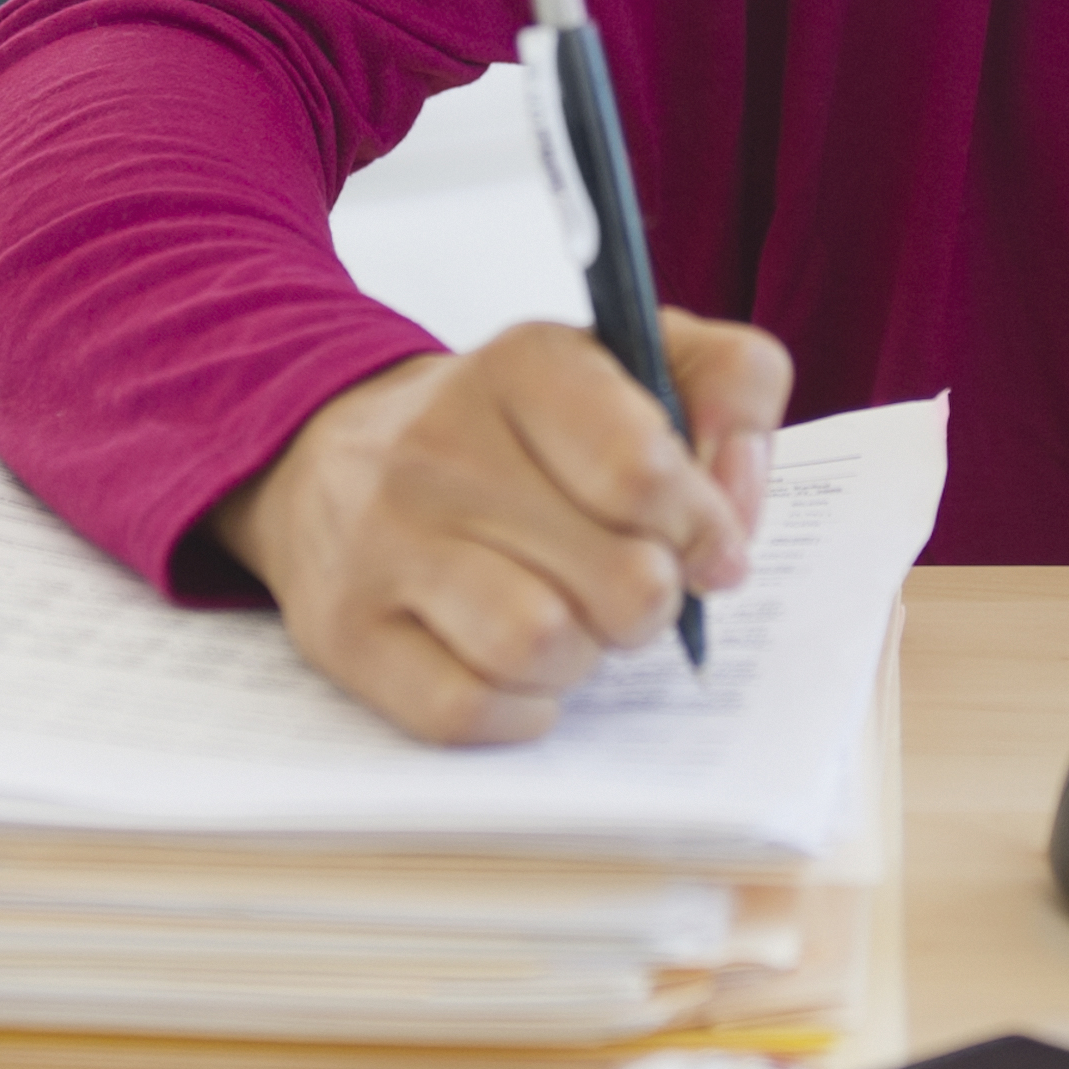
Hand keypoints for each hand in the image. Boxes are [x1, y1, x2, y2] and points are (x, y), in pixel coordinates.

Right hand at [211, 313, 793, 743]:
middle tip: (634, 587)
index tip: (708, 546)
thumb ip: (732, 384)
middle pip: (618, 577)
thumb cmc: (519, 425)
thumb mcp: (630, 359)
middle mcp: (439, 445)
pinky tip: (518, 669)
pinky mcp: (346, 631)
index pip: (644, 470)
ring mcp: (383, 541)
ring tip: (574, 625)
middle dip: (653, 602)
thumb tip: (737, 501)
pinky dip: (517, 707)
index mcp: (523, 365)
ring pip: (538, 645)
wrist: (331, 453)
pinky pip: (465, 709)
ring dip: (584, 656)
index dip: (704, 528)